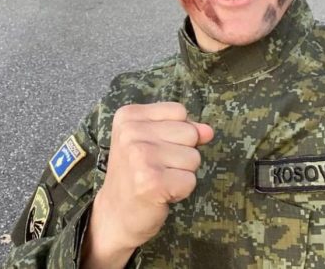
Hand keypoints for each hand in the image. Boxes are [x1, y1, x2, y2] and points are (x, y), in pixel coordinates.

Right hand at [82, 103, 212, 267]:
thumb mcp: (153, 140)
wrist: (116, 213)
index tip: (155, 148)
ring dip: (182, 173)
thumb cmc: (136, 172)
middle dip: (182, 153)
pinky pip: (190, 180)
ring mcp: (140, 156)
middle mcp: (130, 132)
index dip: (177, 132)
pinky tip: (160, 193)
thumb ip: (182, 129)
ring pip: (193, 157)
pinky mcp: (152, 182)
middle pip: (189, 133)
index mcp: (128, 115)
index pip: (179, 111)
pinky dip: (181, 191)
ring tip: (159, 179)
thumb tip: (208, 131)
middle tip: (157, 167)